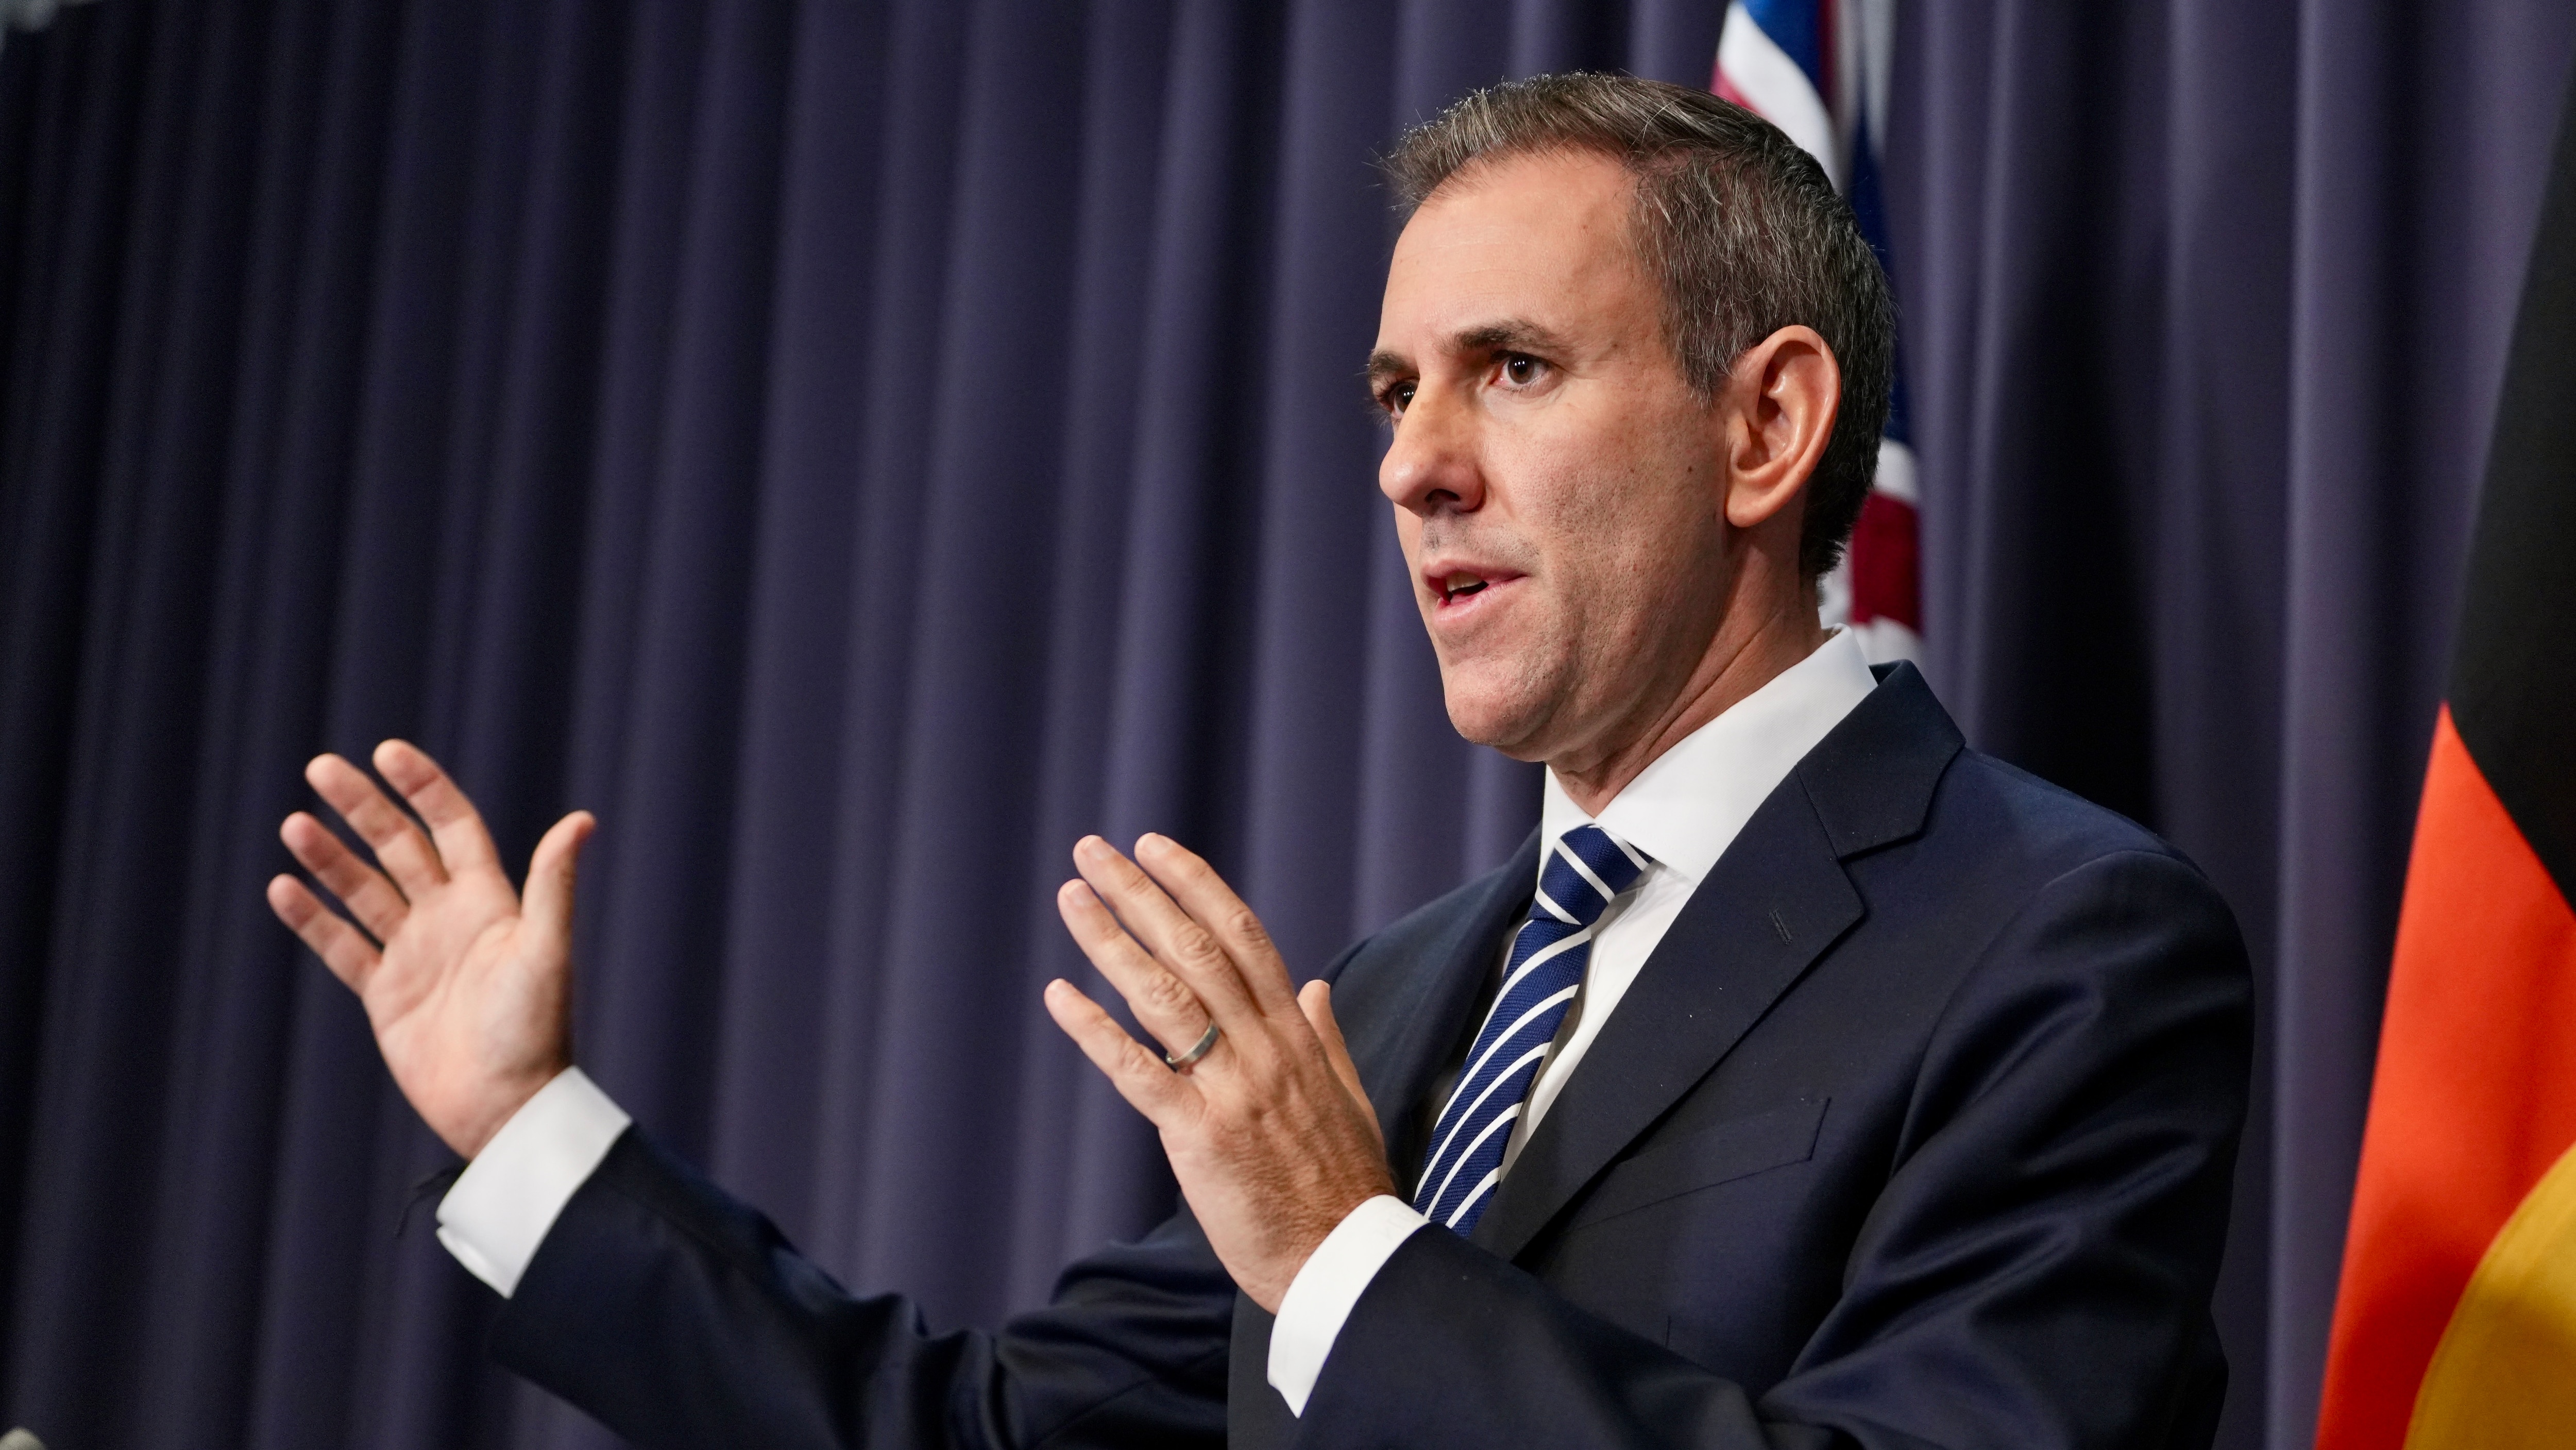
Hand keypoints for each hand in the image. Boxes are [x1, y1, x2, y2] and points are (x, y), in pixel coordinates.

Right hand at [266, 741, 592, 1158]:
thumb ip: (552, 885)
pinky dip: (312, 918)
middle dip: (362, 807)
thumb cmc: (536, 1030)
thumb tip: (582, 819)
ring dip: (329, 857)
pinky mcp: (386, 994)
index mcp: (490, 901)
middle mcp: (449, 918)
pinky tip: (282, 887)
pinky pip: (342, 945)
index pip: (451, 825)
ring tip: (294, 824)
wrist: (506, 1107)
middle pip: (398, 846)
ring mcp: (414, 954)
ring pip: (363, 891)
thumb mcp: (545, 951)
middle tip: (321, 768)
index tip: (386, 752)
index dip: (422, 787)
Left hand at [1045, 834, 1395, 1311]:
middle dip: (1141, 894)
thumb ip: (1326, 1036)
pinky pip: (1141, 1073)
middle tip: (1093, 850)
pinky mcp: (1201, 1139)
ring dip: (1112, 942)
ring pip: (1166, 998)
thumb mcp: (1347, 1097)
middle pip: (1197, 951)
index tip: (1156, 847)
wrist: (1346, 1260)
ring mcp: (1233, 1092)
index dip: (1196, 886)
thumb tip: (1315, 987)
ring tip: (1073, 898)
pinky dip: (1096, 1032)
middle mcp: (1265, 1050)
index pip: (1243, 938)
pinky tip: (1060, 996)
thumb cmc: (1344, 1184)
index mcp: (1296, 1036)